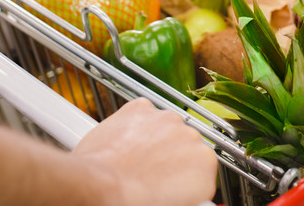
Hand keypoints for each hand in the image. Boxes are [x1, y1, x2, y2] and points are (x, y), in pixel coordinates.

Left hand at [72, 98, 216, 205]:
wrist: (98, 187)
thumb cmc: (131, 201)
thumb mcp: (175, 204)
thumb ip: (188, 191)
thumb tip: (182, 189)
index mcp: (205, 163)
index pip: (201, 168)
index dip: (185, 178)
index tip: (173, 185)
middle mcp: (191, 136)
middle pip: (185, 146)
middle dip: (172, 157)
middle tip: (152, 175)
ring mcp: (166, 119)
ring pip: (166, 128)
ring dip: (156, 139)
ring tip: (136, 160)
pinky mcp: (142, 108)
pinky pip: (143, 115)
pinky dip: (136, 125)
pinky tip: (126, 143)